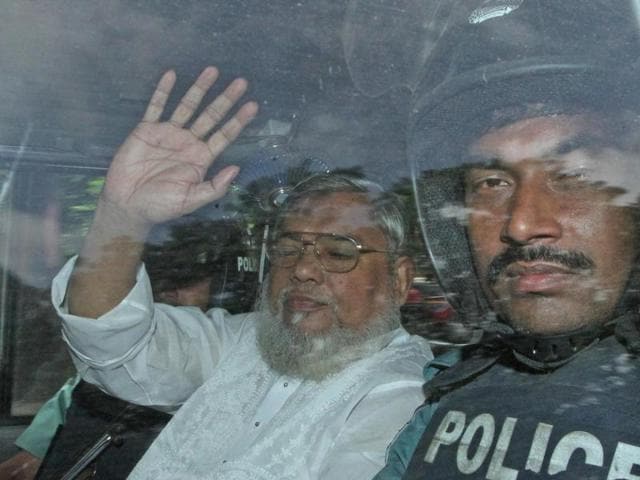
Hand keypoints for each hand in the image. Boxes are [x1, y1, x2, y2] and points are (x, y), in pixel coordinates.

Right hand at [102, 67, 257, 225]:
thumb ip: (214, 187)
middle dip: (225, 99)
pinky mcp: (146, 130)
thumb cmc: (160, 206)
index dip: (238, 120)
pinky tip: (172, 75)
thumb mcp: (190, 200)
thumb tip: (236, 169)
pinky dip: (163, 91)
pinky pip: (156, 106)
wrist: (128, 205)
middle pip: (210, 116)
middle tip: (241, 82)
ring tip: (212, 71)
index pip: (224, 135)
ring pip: (187, 106)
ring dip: (199, 89)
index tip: (252, 106)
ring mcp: (168, 134)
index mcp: (201, 158)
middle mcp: (188, 142)